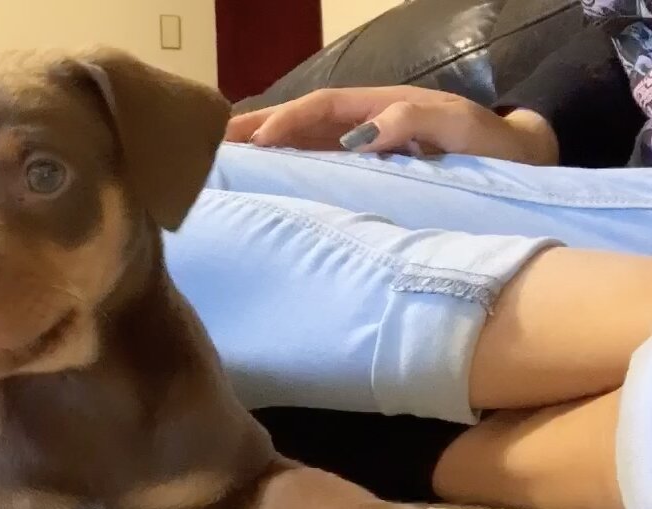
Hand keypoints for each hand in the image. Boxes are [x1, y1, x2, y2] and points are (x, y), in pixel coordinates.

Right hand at [226, 86, 558, 165]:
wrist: (521, 164)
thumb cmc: (495, 146)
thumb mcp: (461, 127)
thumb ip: (415, 121)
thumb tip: (358, 136)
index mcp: (379, 107)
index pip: (318, 109)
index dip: (284, 123)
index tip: (253, 144)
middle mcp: (362, 123)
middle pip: (297, 121)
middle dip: (253, 128)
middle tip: (207, 141)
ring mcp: (360, 148)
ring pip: (298, 143)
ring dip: (259, 149)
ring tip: (217, 159)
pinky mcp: (363, 172)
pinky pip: (314, 166)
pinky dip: (282, 170)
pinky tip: (259, 181)